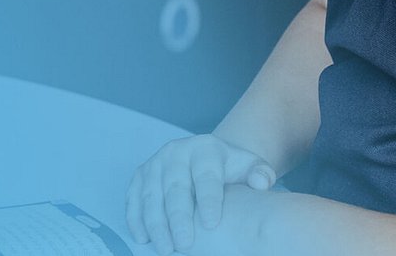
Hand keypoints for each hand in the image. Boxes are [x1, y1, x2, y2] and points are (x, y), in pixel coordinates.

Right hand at [126, 134, 276, 255]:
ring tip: (165, 248)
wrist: (208, 158)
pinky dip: (136, 218)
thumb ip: (260, 174)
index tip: (211, 225)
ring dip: (156, 224)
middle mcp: (177, 152)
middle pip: (175, 187)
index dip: (208, 200)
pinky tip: (142, 238)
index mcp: (206, 149)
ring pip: (151, 194)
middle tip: (185, 245)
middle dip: (179, 218)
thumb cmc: (231, 170)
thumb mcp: (250, 166)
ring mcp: (156, 162)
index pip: (206, 176)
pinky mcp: (141, 174)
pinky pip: (134, 197)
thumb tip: (261, 183)